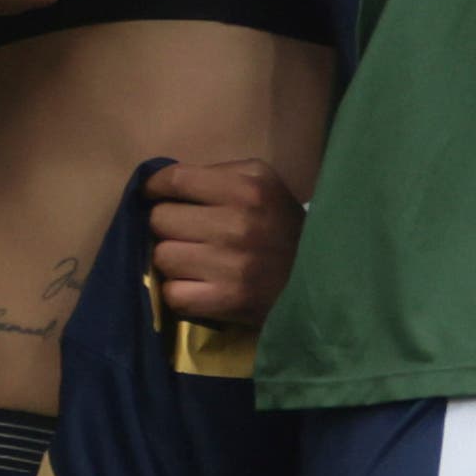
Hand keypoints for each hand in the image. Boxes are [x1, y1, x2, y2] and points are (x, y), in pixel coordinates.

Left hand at [142, 156, 302, 323]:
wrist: (322, 278)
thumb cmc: (283, 225)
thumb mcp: (264, 182)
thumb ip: (219, 174)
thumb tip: (166, 180)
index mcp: (246, 189)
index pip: (176, 181)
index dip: (155, 188)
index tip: (153, 194)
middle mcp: (236, 225)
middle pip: (161, 220)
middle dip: (167, 225)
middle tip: (184, 232)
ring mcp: (229, 266)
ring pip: (161, 257)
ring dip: (172, 259)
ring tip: (192, 260)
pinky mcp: (225, 301)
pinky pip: (172, 293)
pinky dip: (180, 291)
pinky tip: (197, 285)